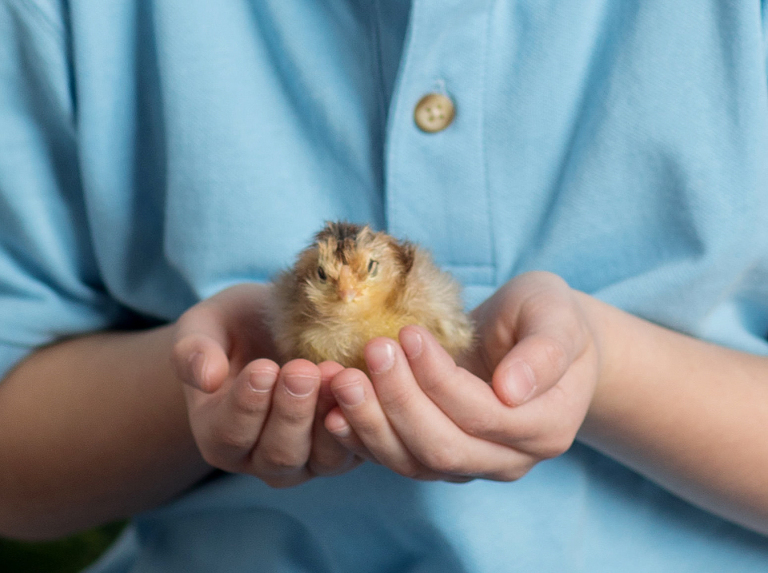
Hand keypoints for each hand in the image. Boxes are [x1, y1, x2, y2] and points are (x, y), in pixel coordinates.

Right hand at [171, 283, 360, 486]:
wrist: (280, 326)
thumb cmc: (237, 326)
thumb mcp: (207, 325)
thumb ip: (193, 349)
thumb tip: (205, 376)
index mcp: (219, 435)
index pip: (229, 434)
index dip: (246, 406)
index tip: (262, 370)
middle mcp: (262, 459)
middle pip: (278, 453)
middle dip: (292, 412)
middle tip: (303, 370)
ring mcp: (310, 460)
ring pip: (322, 458)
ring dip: (330, 417)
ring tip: (335, 374)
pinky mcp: (348, 448)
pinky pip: (360, 448)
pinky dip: (364, 422)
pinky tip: (367, 386)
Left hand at [324, 272, 601, 481]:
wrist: (532, 337)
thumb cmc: (546, 318)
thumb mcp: (557, 316)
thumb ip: (544, 350)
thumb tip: (512, 391)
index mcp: (546, 426)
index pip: (484, 414)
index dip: (440, 379)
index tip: (408, 334)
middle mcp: (510, 458)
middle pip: (444, 447)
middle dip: (400, 401)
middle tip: (371, 351)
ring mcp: (471, 464)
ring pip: (415, 463)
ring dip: (373, 423)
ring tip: (343, 380)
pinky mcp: (437, 458)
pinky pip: (397, 460)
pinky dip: (363, 440)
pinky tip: (334, 412)